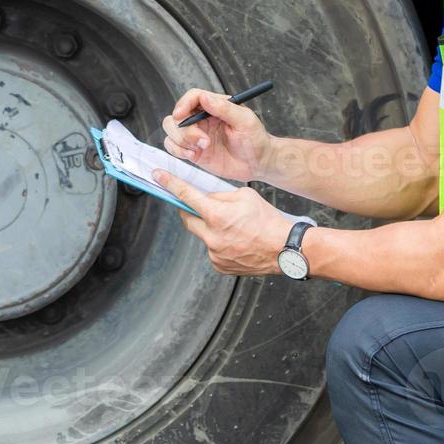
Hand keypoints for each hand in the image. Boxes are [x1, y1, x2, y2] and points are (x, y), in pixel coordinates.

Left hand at [151, 168, 288, 276]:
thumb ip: (220, 196)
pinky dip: (219, 243)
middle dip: (190, 210)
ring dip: (210, 228)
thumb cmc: (269, 220)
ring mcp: (214, 253)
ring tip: (234, 228)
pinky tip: (236, 241)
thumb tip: (207, 198)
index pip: (187, 196)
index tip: (158, 177)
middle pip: (188, 218)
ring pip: (203, 235)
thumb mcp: (244, 196)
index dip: (170, 184)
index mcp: (217, 215)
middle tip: (199, 205)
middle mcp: (212, 236)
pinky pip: (212, 249)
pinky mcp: (219, 265)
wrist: (285, 249)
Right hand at [160, 88, 272, 182]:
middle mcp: (202, 119)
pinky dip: (177, 151)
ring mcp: (196, 135)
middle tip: (203, 141)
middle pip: (177, 116)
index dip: (183, 104)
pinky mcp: (193, 151)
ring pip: (172, 131)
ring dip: (181, 141)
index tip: (180, 114)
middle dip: (185, 130)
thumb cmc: (256, 139)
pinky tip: (193, 155)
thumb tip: (204, 97)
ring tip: (202, 149)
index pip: (192, 97)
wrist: (258, 163)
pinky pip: (173, 147)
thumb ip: (224, 108)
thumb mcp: (245, 120)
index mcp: (215, 106)